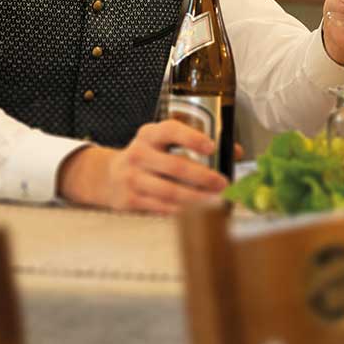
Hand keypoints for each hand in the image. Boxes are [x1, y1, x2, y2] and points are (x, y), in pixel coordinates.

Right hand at [55, 120, 228, 213]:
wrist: (108, 177)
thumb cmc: (148, 158)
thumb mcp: (163, 143)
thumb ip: (196, 143)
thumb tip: (234, 151)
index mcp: (149, 134)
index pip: (171, 131)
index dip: (192, 138)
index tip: (212, 147)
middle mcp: (139, 153)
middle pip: (175, 166)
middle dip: (203, 177)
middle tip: (223, 184)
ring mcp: (132, 178)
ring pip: (169, 192)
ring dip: (197, 199)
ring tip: (216, 202)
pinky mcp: (130, 200)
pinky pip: (161, 208)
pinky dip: (182, 212)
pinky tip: (197, 213)